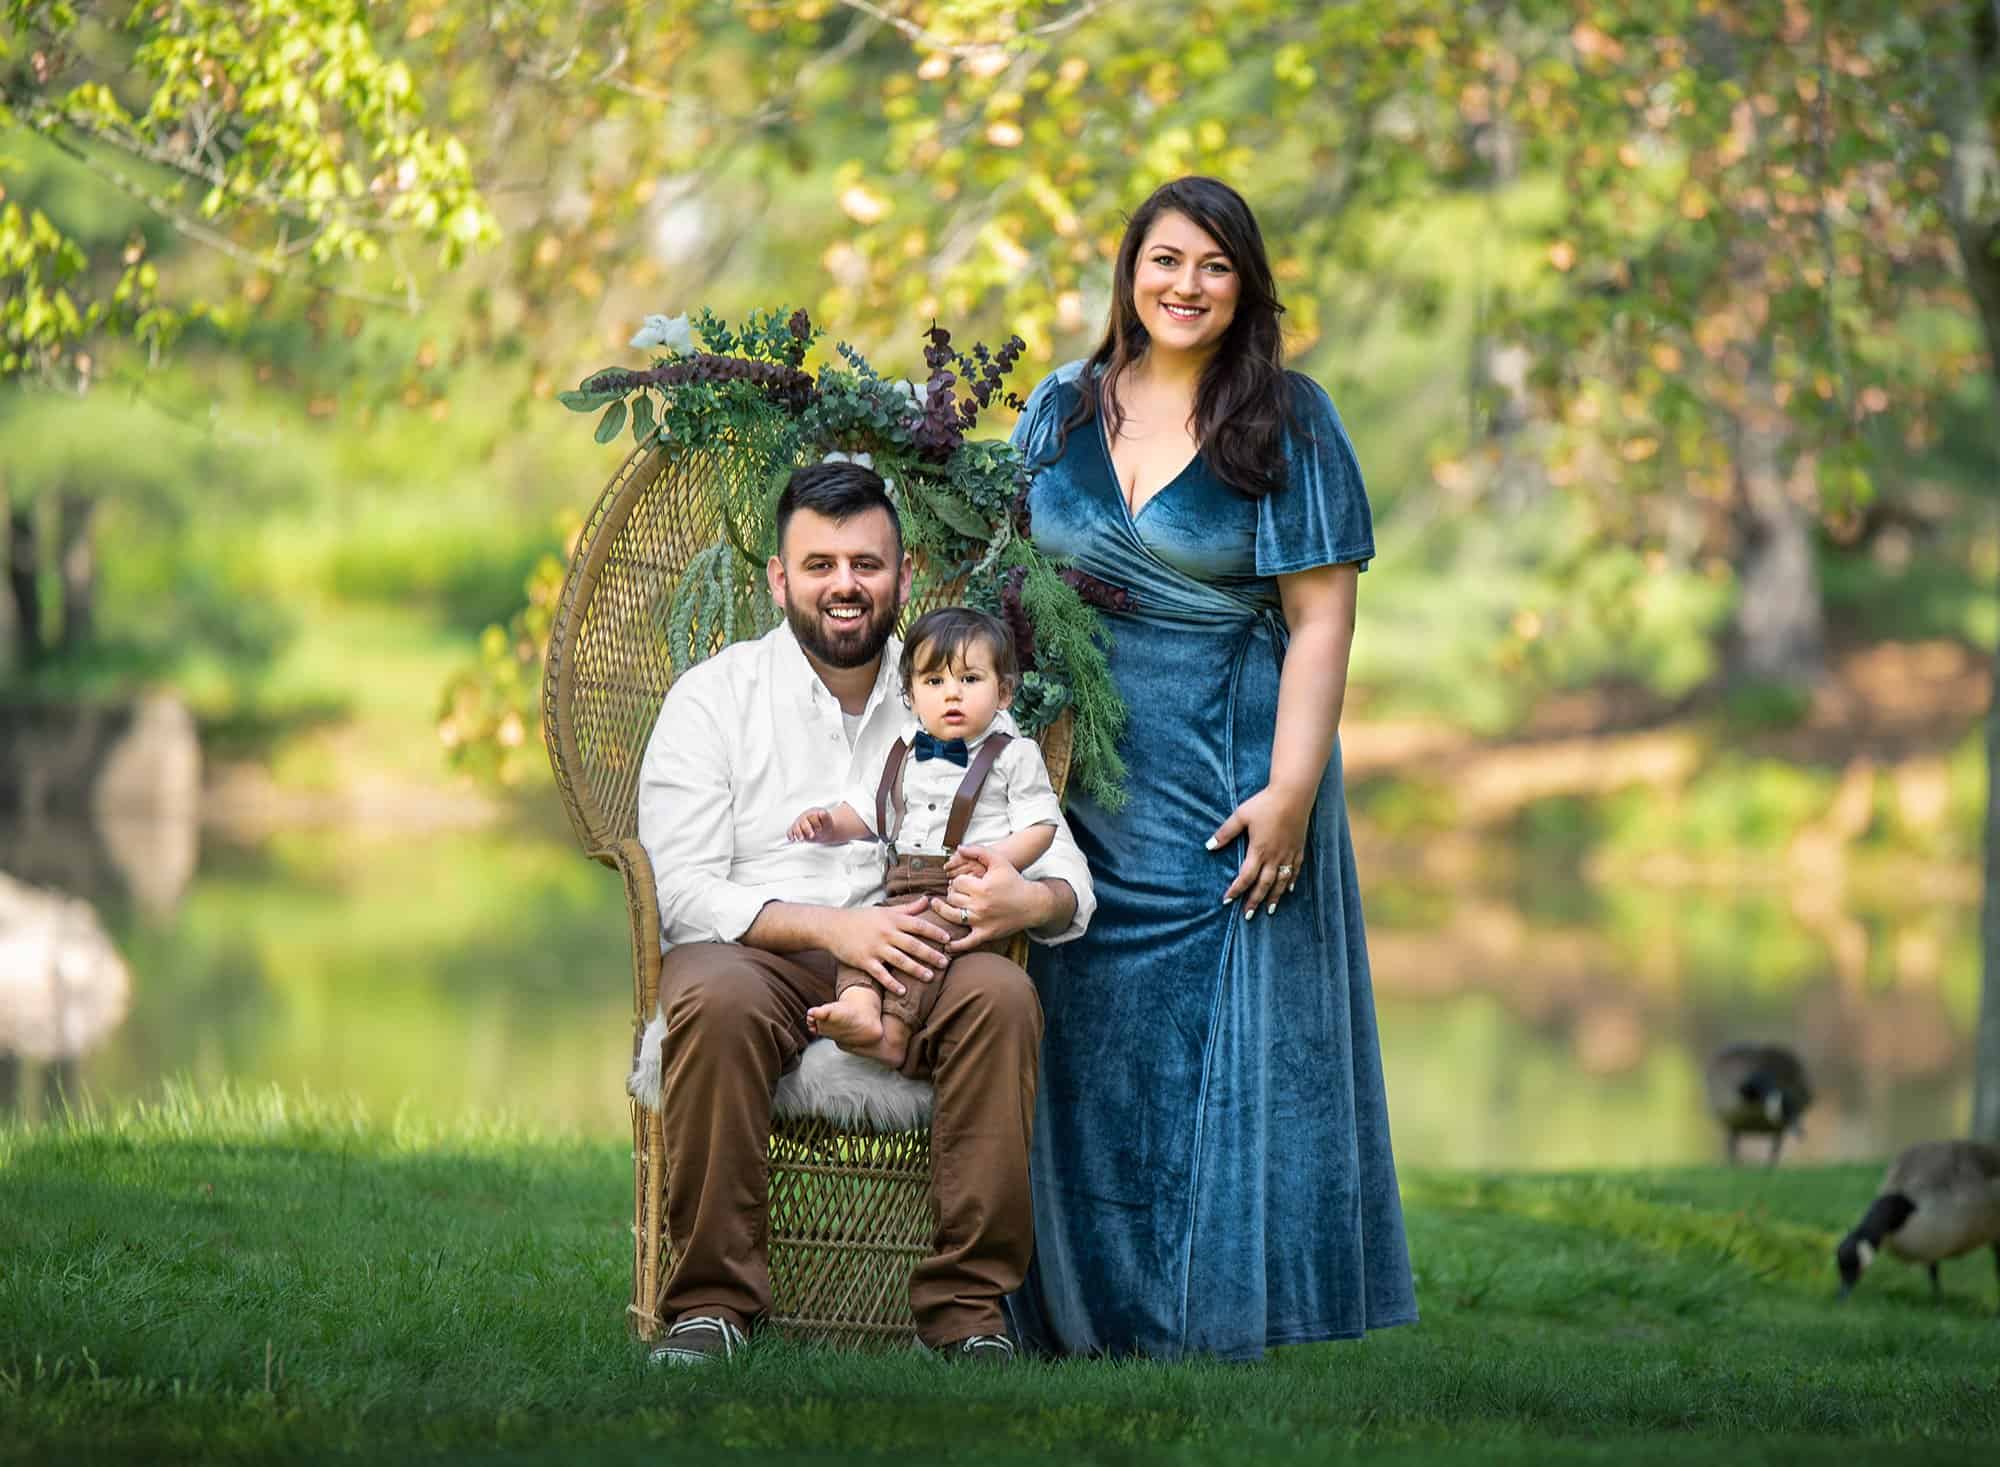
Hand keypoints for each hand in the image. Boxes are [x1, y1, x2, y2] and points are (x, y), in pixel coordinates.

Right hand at [788, 807, 832, 842]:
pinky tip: (793, 839)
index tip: (820, 829)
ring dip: (798, 833)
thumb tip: (822, 813)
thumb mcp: (828, 821)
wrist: (823, 830)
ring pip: (796, 826)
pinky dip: (790, 835)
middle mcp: (804, 817)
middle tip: (812, 836)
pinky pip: (790, 831)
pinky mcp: (795, 829)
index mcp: (813, 812)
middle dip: (807, 829)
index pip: (812, 817)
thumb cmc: (825, 825)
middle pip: (803, 822)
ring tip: (802, 839)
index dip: (816, 823)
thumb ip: (826, 817)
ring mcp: (799, 823)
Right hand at [825, 898, 954, 994]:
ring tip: (929, 977)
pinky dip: (892, 983)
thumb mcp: (884, 910)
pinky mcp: (864, 961)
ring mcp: (875, 948)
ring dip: (916, 969)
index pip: (918, 926)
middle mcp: (886, 933)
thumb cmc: (861, 918)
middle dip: (931, 954)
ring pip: (900, 960)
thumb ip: (907, 908)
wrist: (832, 926)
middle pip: (913, 945)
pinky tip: (903, 991)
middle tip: (945, 963)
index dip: (934, 932)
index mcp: (892, 920)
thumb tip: (928, 900)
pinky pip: (881, 974)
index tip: (948, 939)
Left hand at [931, 844, 1048, 952]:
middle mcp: (979, 905)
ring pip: (951, 916)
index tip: (962, 881)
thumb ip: (978, 851)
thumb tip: (959, 848)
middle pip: (952, 898)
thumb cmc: (1014, 881)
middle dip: (952, 893)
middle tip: (955, 892)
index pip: (957, 882)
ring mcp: (981, 921)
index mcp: (982, 887)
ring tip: (939, 905)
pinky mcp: (985, 934)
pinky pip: (966, 943)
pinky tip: (945, 943)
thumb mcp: (999, 861)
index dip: (957, 880)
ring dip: (943, 910)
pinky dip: (954, 945)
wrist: (1032, 904)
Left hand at [1207, 785, 1312, 919]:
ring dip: (1274, 897)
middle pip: (1263, 885)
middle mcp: (1274, 856)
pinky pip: (1295, 871)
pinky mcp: (1299, 849)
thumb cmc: (1265, 803)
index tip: (1227, 901)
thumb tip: (1208, 846)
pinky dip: (1290, 882)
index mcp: (1259, 850)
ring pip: (1280, 882)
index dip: (1236, 890)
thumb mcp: (1241, 816)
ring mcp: (1288, 854)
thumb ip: (1225, 833)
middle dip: (1254, 901)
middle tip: (1248, 916)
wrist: (1293, 794)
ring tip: (1269, 910)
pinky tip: (1288, 890)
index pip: (1245, 877)